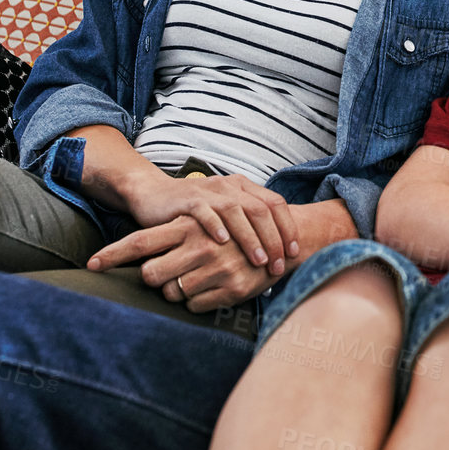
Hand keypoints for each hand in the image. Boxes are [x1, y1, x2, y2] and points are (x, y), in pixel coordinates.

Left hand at [87, 216, 280, 311]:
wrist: (281, 241)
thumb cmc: (232, 232)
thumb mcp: (203, 222)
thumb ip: (172, 231)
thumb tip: (139, 250)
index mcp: (187, 226)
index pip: (139, 241)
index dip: (113, 254)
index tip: (91, 265)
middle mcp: (198, 245)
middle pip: (151, 274)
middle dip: (153, 278)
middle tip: (165, 274)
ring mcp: (215, 268)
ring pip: (172, 293)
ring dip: (177, 290)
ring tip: (196, 277)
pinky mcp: (230, 289)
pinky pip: (194, 306)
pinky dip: (198, 301)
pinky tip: (212, 288)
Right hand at [121, 170, 298, 274]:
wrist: (154, 195)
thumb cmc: (194, 213)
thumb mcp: (226, 214)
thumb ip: (248, 224)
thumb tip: (276, 253)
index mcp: (243, 187)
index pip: (276, 203)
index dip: (288, 228)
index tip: (294, 252)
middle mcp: (230, 186)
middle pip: (261, 209)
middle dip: (274, 238)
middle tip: (279, 264)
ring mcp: (209, 191)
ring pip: (237, 210)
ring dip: (251, 237)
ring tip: (259, 260)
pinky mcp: (188, 199)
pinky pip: (206, 211)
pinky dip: (216, 226)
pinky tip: (224, 244)